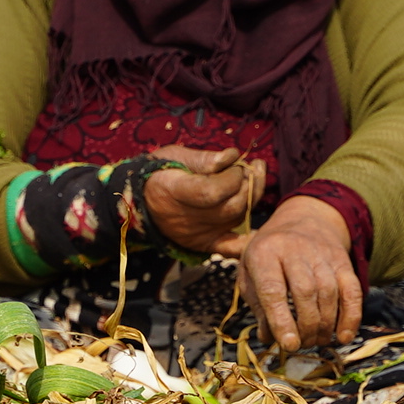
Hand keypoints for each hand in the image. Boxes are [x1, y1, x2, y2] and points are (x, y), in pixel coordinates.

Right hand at [142, 147, 262, 254]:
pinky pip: (233, 247)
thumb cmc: (160, 172)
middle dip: (248, 184)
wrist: (142, 201)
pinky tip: (262, 223)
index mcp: (175, 193)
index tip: (235, 161)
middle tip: (247, 168)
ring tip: (250, 179)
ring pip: (238, 219)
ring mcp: (198, 235)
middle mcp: (187, 220)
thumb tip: (232, 156)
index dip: (232, 175)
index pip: (213, 191)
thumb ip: (204, 158)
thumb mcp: (175, 155)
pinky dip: (250, 238)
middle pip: (231, 207)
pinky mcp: (206, 244)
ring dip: (252, 197)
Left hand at [218, 196, 360, 353]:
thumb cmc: (269, 254)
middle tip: (302, 345)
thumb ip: (257, 305)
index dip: (281, 321)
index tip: (289, 345)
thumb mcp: (250, 273)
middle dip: (306, 326)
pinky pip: (352, 291)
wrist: (302, 220)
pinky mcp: (343, 261)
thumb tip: (268, 338)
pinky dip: (351, 317)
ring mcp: (322, 254)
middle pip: (305, 292)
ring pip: (329, 293)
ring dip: (325, 325)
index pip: (273, 289)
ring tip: (316, 341)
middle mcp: (295, 249)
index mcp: (265, 252)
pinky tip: (344, 336)